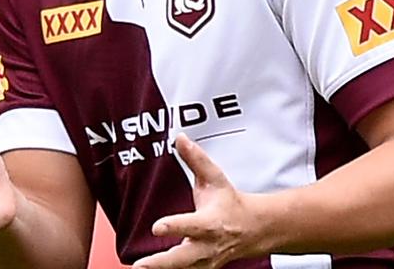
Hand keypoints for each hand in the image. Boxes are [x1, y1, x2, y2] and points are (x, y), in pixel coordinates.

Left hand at [134, 134, 265, 268]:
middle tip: (140, 266)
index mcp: (210, 222)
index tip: (157, 227)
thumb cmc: (230, 203)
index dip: (174, 226)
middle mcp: (207, 245)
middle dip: (161, 262)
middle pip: (182, 258)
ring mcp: (204, 261)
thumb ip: (196, 159)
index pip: (191, 225)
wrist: (254, 229)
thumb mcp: (215, 178)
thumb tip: (180, 138)